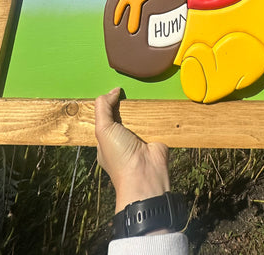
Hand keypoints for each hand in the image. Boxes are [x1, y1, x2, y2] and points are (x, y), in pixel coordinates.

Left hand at [95, 88, 169, 214]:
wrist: (145, 174)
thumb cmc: (119, 155)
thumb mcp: (103, 130)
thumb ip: (103, 108)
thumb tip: (114, 90)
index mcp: (107, 139)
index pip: (106, 116)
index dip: (110, 104)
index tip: (116, 91)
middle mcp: (124, 138)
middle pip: (125, 114)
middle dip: (128, 103)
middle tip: (133, 88)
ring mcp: (140, 137)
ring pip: (141, 115)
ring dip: (144, 106)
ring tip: (147, 90)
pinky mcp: (156, 136)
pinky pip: (157, 120)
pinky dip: (159, 112)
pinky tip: (160, 99)